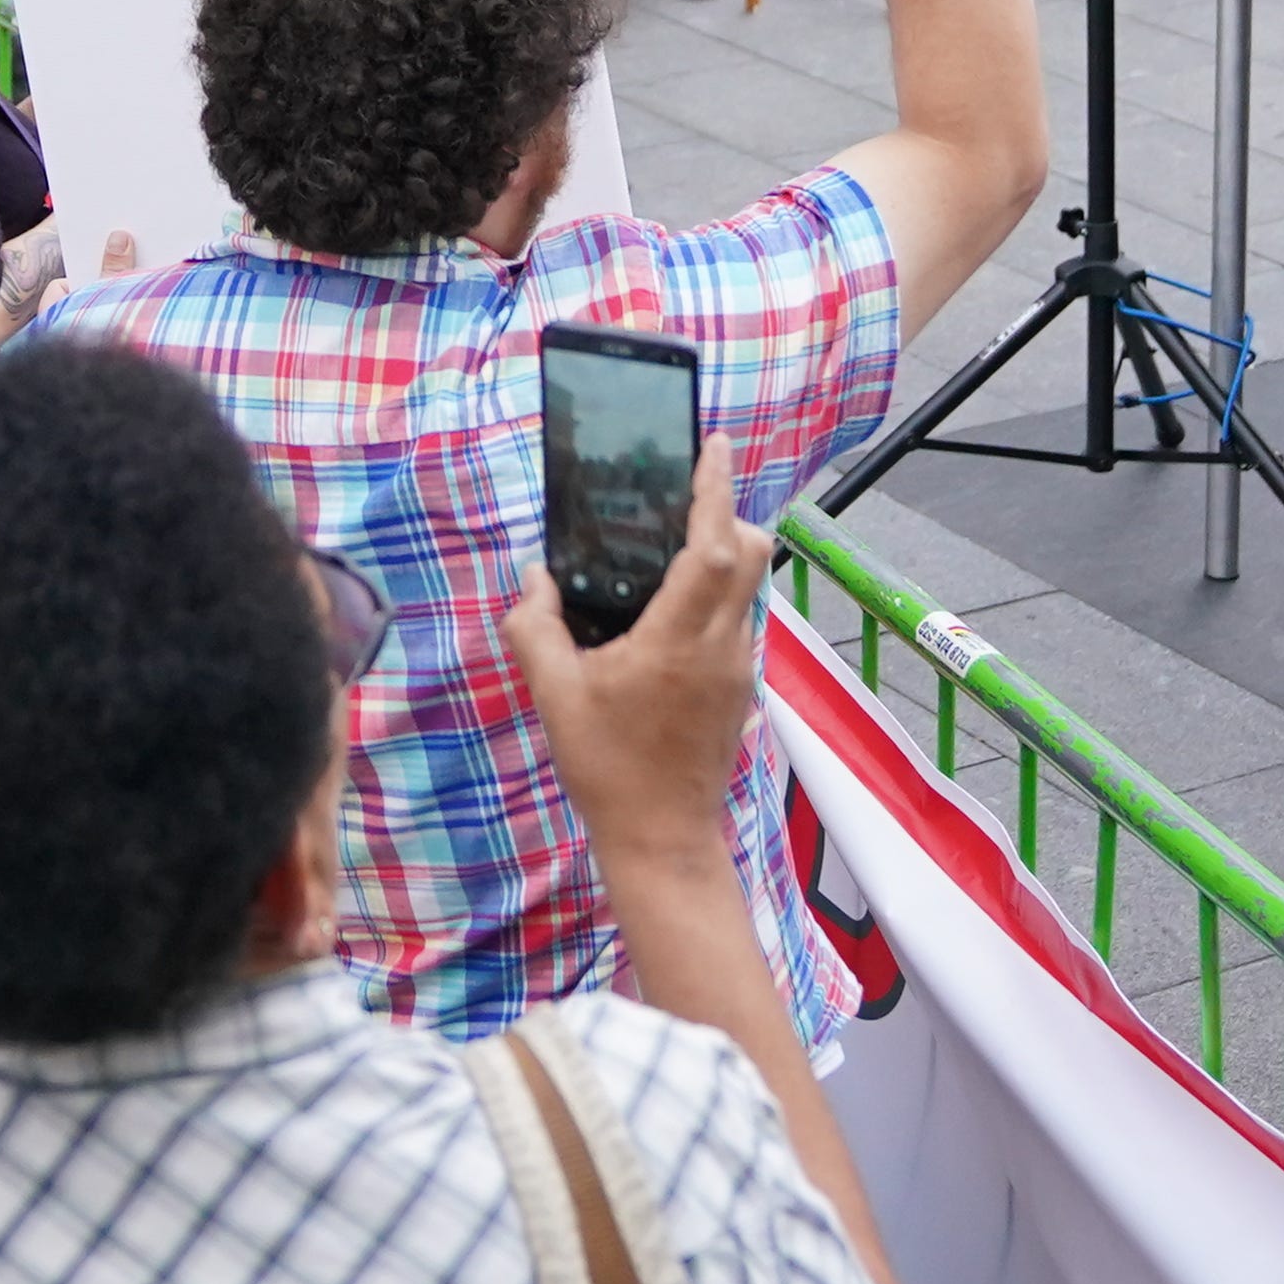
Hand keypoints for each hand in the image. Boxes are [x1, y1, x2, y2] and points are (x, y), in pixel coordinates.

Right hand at [497, 440, 763, 875]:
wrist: (662, 839)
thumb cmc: (607, 767)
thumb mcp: (555, 696)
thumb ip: (535, 629)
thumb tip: (531, 579)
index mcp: (679, 638)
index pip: (716, 546)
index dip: (717, 490)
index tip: (716, 445)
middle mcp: (722, 644)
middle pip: (753, 553)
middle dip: (728, 511)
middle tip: (689, 493)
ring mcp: (739, 667)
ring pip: (749, 586)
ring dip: (724, 555)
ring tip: (671, 548)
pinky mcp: (740, 689)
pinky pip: (738, 620)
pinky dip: (717, 595)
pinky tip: (672, 611)